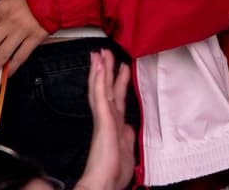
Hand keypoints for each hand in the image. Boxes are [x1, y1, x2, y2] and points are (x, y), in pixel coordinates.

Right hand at [75, 50, 134, 189]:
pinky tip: (98, 66)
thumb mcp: (127, 151)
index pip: (114, 100)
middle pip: (108, 90)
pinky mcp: (103, 120)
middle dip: (108, 71)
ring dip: (101, 69)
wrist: (102, 186)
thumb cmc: (113, 175)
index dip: (115, 83)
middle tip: (106, 53)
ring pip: (102, 88)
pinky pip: (100, 95)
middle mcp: (108, 120)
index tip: (118, 69)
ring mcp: (104, 119)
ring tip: (100, 52)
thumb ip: (127, 136)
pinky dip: (98, 80)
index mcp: (114, 127)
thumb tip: (130, 126)